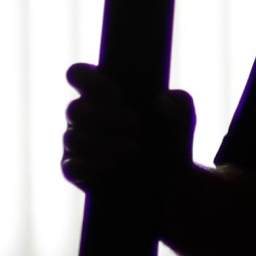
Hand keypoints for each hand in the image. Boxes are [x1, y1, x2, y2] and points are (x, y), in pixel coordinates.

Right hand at [60, 62, 197, 194]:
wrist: (173, 180)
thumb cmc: (170, 140)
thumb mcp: (182, 117)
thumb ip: (179, 103)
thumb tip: (161, 101)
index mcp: (101, 93)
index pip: (78, 74)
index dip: (90, 80)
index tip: (117, 95)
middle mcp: (85, 117)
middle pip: (74, 109)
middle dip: (106, 118)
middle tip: (135, 125)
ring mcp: (78, 145)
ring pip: (73, 138)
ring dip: (103, 142)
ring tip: (133, 147)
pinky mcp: (77, 172)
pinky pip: (72, 167)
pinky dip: (93, 165)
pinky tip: (115, 163)